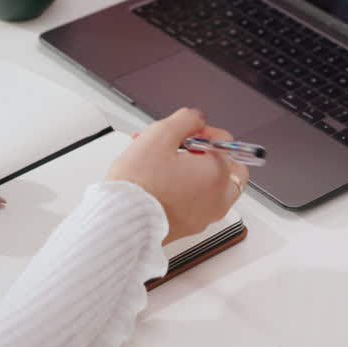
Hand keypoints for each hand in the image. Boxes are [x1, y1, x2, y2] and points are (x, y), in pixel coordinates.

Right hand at [108, 108, 247, 244]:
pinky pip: (195, 203)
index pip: (224, 141)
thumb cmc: (140, 185)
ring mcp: (205, 216)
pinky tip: (159, 182)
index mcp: (218, 172)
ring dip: (191, 171)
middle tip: (183, 149)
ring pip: (210, 186)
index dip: (199, 130)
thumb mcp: (160, 135)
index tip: (182, 132)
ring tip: (161, 163)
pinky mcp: (189, 227)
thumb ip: (185, 119)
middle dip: (204, 154)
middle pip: (226, 168)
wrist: (121, 221)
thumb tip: (196, 118)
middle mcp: (218, 197)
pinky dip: (184, 190)